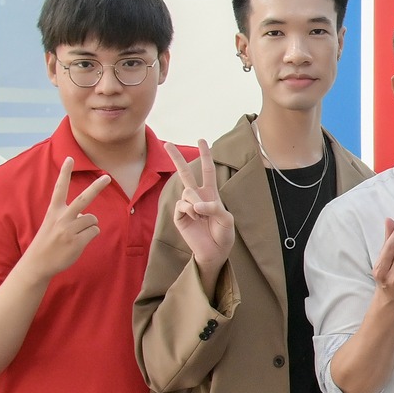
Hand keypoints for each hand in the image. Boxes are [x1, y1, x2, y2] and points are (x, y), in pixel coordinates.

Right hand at [18, 158, 111, 280]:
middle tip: (107, 177)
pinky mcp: (77, 242)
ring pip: (92, 219)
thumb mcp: (52, 224)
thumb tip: (86, 216)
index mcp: (53, 211)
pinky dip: (91, 235)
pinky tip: (79, 242)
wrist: (38, 263)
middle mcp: (61, 218)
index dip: (65, 173)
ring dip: (89, 226)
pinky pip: (94, 231)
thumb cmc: (47, 242)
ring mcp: (69, 230)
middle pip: (83, 199)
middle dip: (96, 187)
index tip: (70, 158)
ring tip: (76, 235)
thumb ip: (68, 217)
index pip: (60, 188)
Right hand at [164, 140, 233, 272]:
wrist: (215, 252)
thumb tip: (196, 204)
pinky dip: (190, 210)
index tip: (201, 140)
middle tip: (167, 143)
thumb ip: (214, 208)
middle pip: (185, 173)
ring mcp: (187, 206)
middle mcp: (197, 197)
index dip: (205, 155)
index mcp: (210, 194)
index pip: (207, 171)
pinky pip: (182, 205)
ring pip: (187, 192)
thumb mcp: (226, 219)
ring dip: (196, 202)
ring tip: (201, 215)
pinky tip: (194, 218)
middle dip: (176, 158)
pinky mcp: (179, 216)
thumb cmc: (223, 234)